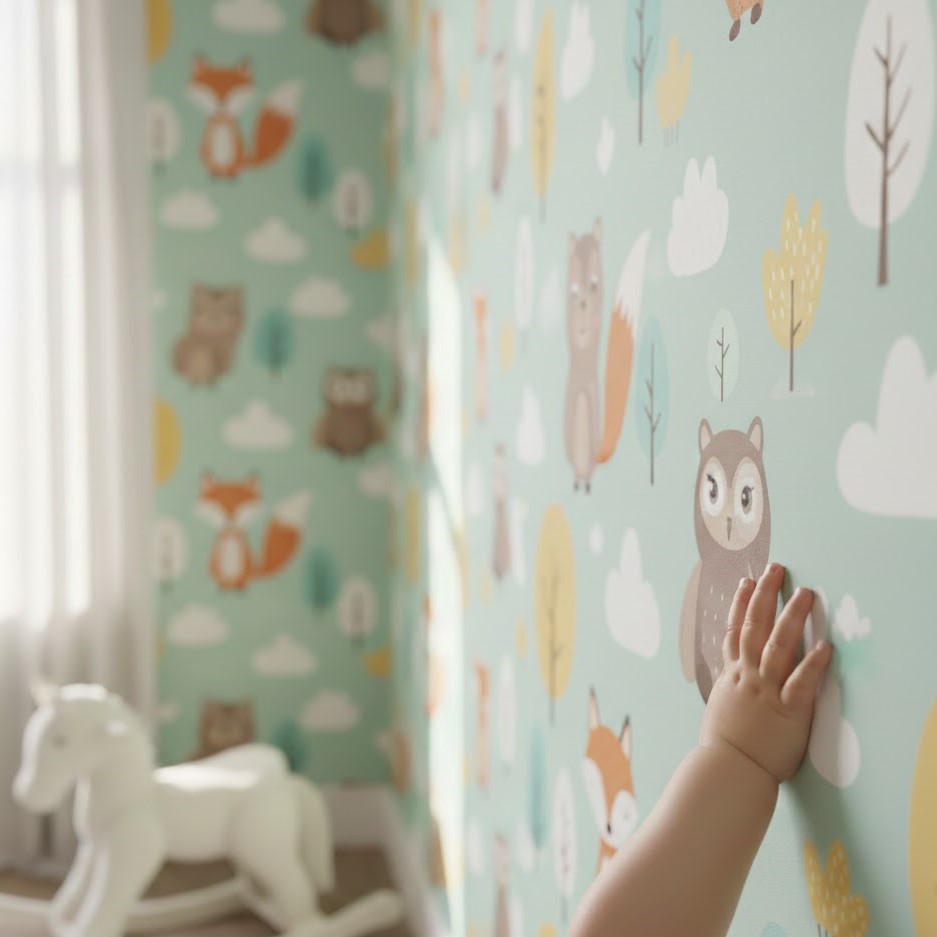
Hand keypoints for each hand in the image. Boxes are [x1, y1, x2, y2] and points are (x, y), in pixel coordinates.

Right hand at [700, 563, 832, 783]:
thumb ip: (731, 688)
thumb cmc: (725, 747)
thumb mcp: (722, 708)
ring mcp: (765, 691)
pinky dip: (813, 664)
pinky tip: (826, 646)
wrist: (728, 771)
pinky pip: (800, 683)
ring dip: (791, 618)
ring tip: (805, 594)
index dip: (740, 604)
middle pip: (754, 627)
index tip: (747, 581)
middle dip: (766, 596)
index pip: (734, 631)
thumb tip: (733, 676)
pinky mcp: (786, 711)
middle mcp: (747, 676)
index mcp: (732, 676)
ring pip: (777, 646)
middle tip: (776, 570)